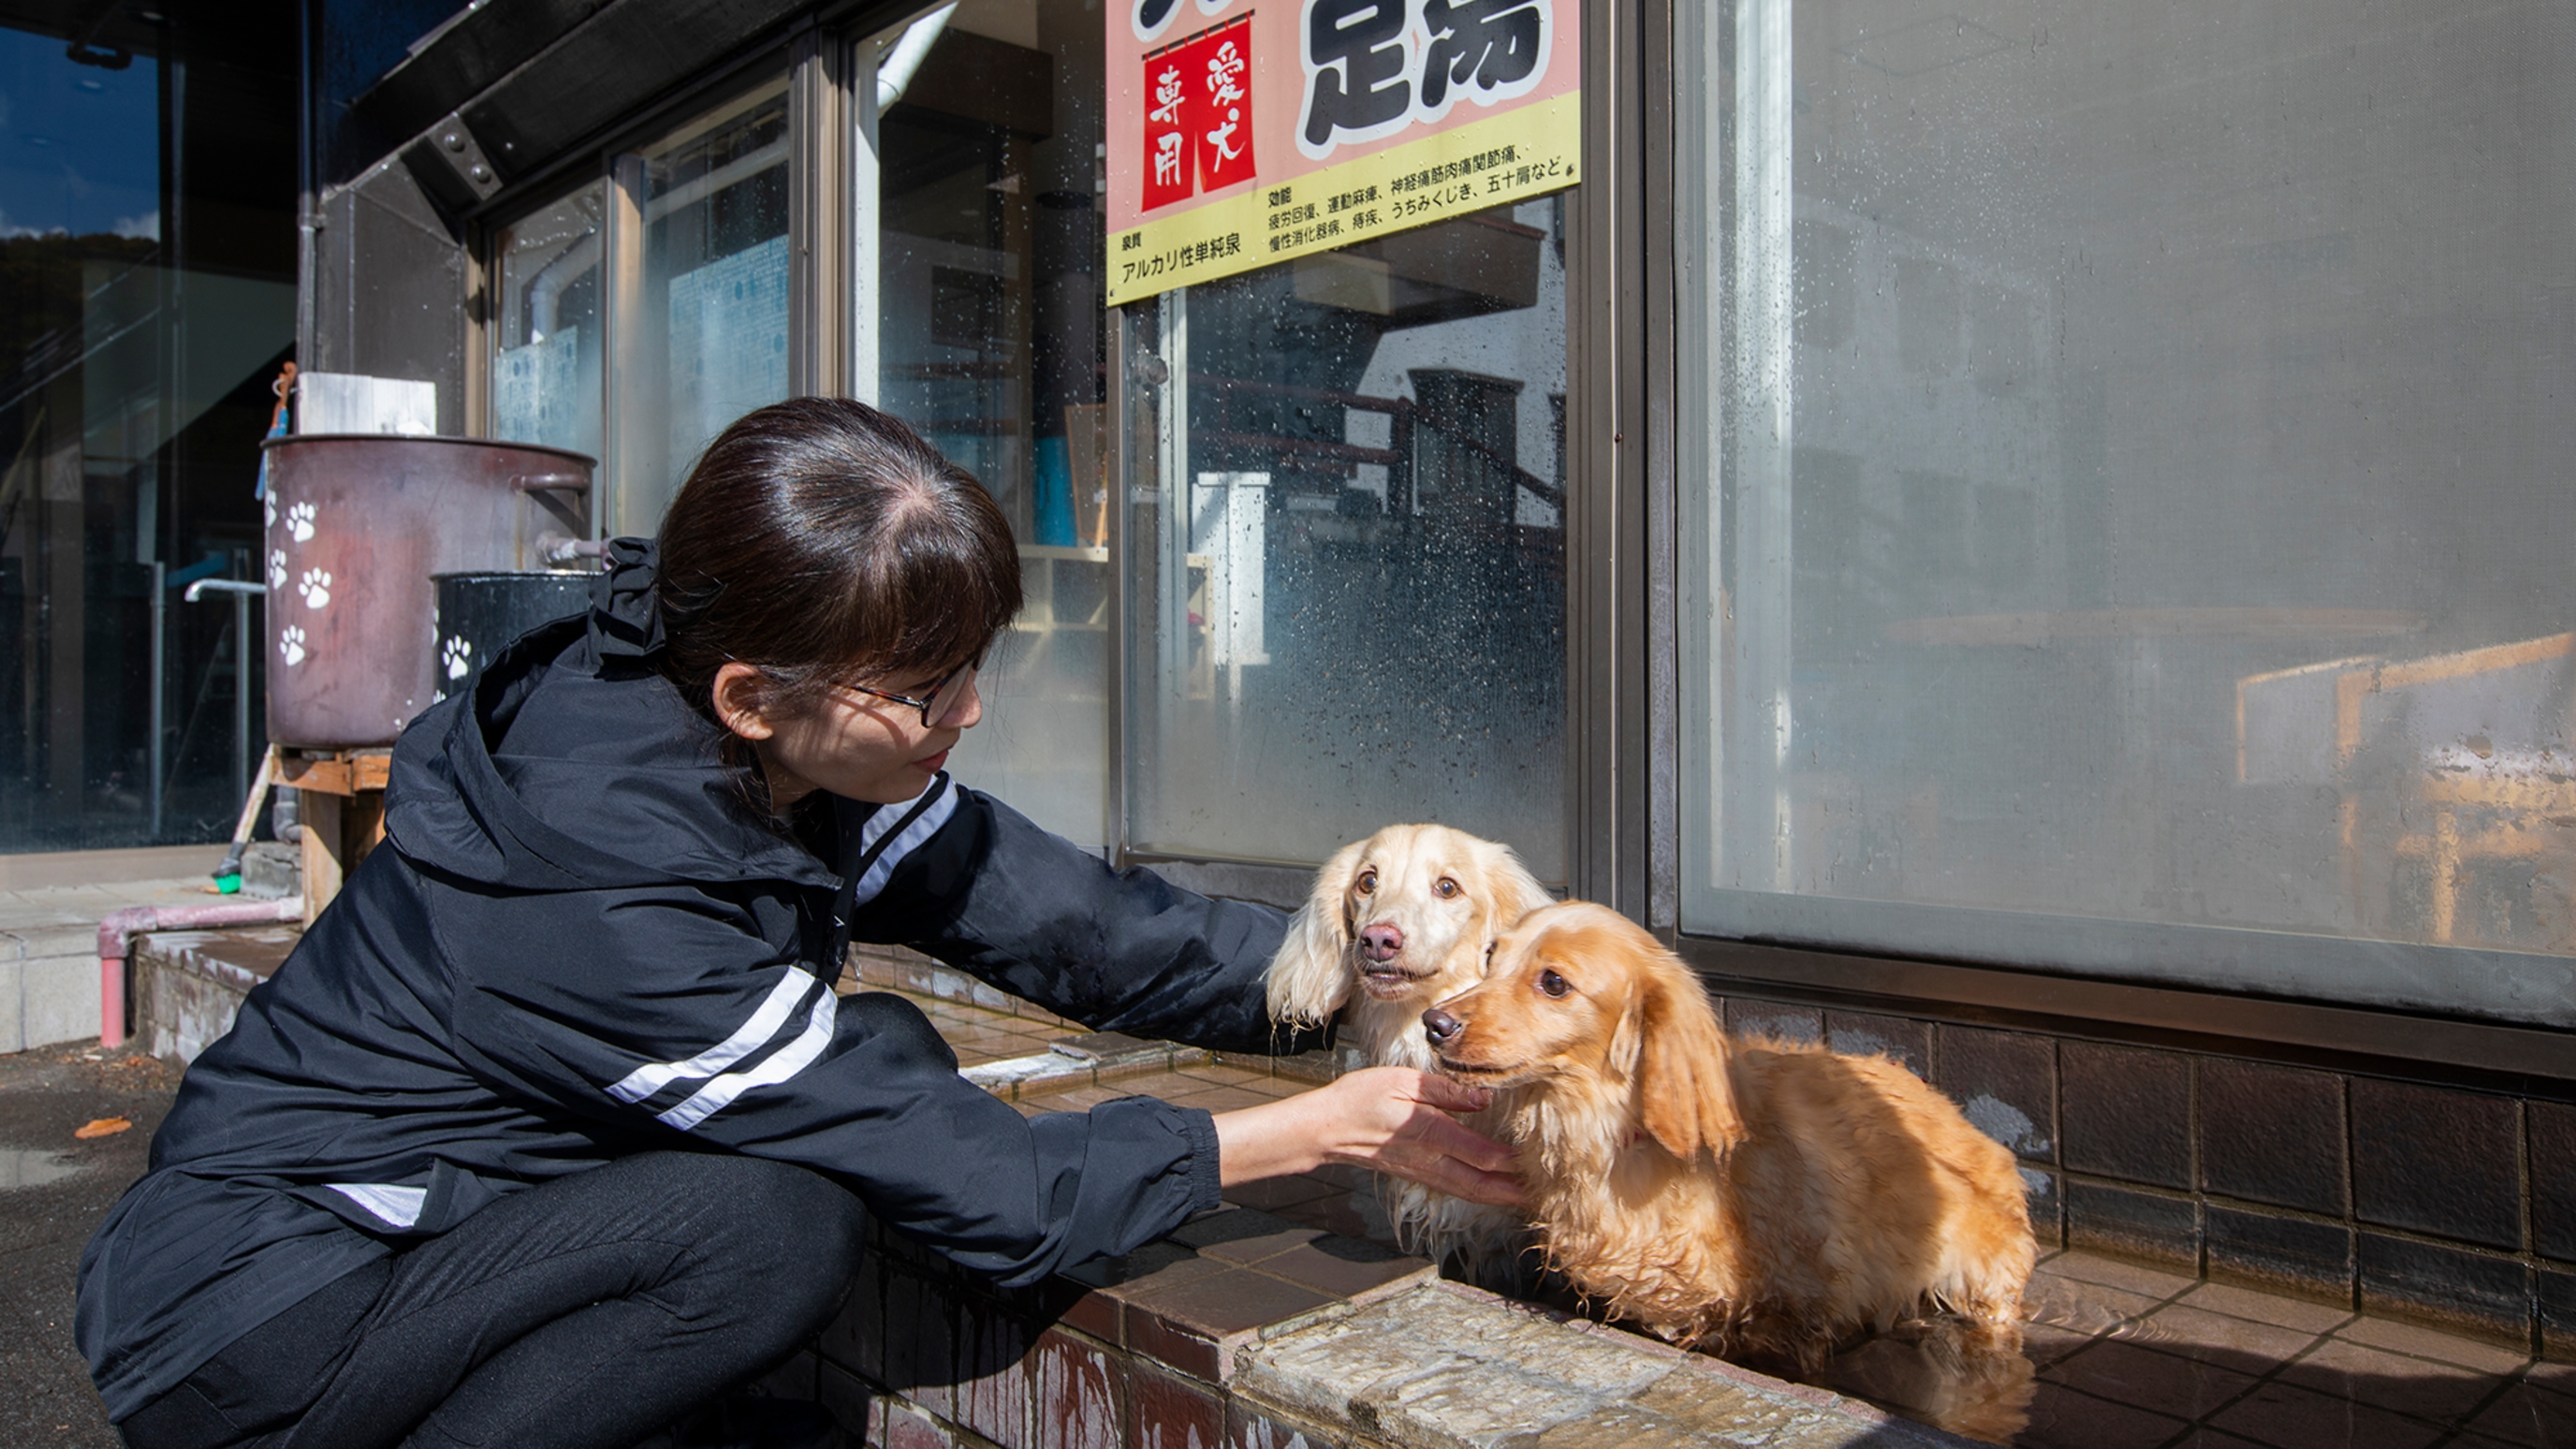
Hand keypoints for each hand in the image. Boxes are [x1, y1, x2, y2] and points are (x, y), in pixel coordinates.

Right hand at [1210, 1066, 1523, 1208]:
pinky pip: (1455, 1188)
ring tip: (1528, 1199)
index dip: (1509, 1161)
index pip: (1478, 1153)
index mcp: (1427, 1131)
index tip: (1537, 1160)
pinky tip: (1493, 1191)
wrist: (1326, 1129)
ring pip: (1469, 1191)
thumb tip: (1483, 1098)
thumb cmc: (1360, 1097)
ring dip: (1500, 1198)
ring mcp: (1422, 1171)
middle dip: (1513, 1192)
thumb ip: (1444, 1090)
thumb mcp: (1401, 1080)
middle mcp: (1428, 1158)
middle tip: (1545, 1195)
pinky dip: (1479, 1193)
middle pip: (1479, 1184)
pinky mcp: (1417, 1174)